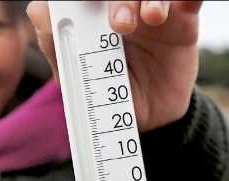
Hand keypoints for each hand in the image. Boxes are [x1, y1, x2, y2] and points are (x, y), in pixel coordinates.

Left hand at [26, 1, 202, 131]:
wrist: (150, 120)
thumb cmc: (108, 99)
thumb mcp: (77, 82)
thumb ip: (56, 48)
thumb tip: (40, 10)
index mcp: (90, 16)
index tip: (82, 4)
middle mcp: (119, 8)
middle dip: (119, 0)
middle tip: (119, 24)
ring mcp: (151, 12)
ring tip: (151, 18)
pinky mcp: (182, 22)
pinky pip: (188, 0)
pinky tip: (181, 6)